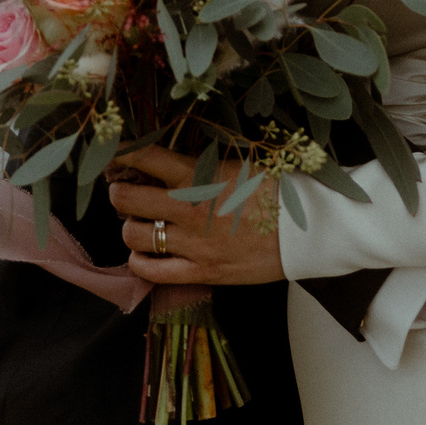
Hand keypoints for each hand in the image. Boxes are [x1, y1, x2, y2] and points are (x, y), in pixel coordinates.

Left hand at [107, 148, 284, 285]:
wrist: (308, 229)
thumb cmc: (277, 191)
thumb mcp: (237, 164)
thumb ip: (199, 164)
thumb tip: (165, 159)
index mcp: (198, 176)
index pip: (143, 156)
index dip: (121, 152)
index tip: (117, 154)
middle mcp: (189, 209)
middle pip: (124, 198)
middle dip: (118, 191)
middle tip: (124, 189)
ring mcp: (193, 244)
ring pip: (132, 235)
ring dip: (130, 226)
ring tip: (139, 222)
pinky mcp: (201, 272)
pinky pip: (151, 272)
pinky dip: (140, 261)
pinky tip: (146, 253)